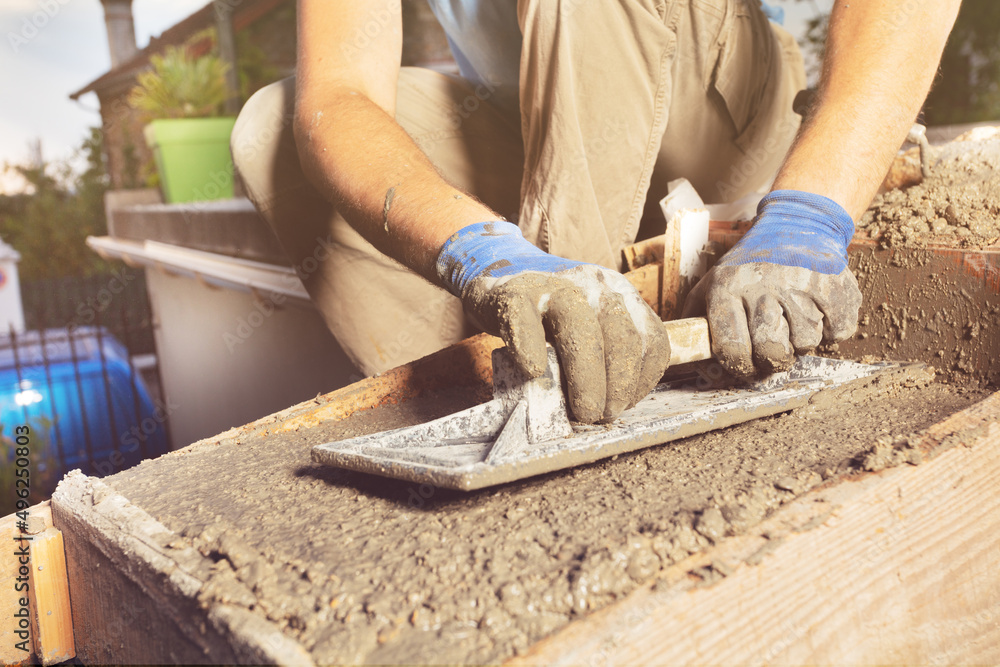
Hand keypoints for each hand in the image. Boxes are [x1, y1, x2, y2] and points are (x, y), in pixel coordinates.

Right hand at [436, 221, 669, 422]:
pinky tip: (534, 372)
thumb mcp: (588, 329)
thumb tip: (610, 408)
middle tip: (601, 415)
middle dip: (618, 385)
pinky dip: (531, 350)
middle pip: (621, 337)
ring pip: (580, 329)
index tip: (625, 404)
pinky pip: (526, 323)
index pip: (650, 338)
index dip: (642, 379)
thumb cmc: (548, 320)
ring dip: (586, 377)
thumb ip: (604, 358)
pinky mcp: (515, 293)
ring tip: (579, 410)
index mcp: (620, 294)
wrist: (500, 282)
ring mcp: (554, 286)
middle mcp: (594, 285)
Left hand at [684, 190, 861, 376]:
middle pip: (771, 351)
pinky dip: (832, 330)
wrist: (794, 226)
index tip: (746, 365)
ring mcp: (800, 282)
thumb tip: (687, 357)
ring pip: (806, 342)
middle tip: (774, 349)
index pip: (730, 348)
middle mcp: (762, 284)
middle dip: (773, 360)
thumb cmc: (748, 266)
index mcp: (727, 288)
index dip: (739, 367)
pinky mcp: (834, 283)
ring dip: (803, 341)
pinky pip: (838, 331)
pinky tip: (818, 311)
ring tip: (794, 319)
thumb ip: (696, 321)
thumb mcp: (711, 284)